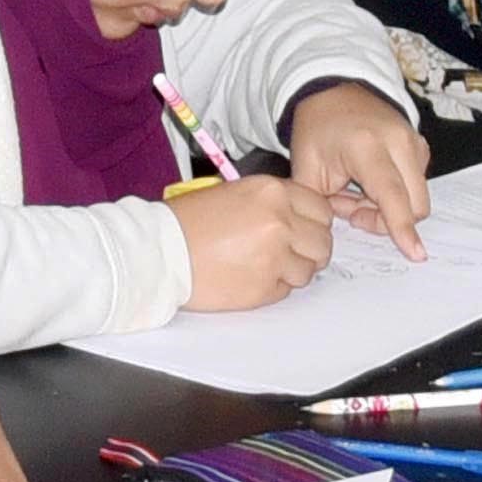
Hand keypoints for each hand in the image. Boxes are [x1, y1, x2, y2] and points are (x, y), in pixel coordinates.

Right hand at [169, 174, 338, 309]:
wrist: (159, 252)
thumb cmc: (187, 222)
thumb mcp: (233, 193)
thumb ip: (271, 203)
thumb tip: (300, 220)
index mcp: (272, 191)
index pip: (321, 209)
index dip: (314, 223)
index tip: (304, 230)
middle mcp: (280, 221)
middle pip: (322, 242)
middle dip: (309, 250)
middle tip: (288, 253)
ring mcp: (275, 256)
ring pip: (308, 270)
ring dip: (292, 271)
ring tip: (262, 266)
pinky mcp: (265, 287)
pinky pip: (286, 290)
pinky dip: (273, 287)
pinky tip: (249, 277)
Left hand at [286, 81, 433, 257]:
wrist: (333, 92)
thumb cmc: (317, 128)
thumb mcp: (307, 169)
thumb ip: (322, 207)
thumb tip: (340, 235)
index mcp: (367, 146)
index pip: (392, 194)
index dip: (402, 227)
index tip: (415, 253)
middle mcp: (398, 142)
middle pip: (413, 204)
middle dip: (384, 219)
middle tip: (349, 207)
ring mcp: (414, 142)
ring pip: (416, 198)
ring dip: (388, 208)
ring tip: (355, 192)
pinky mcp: (420, 146)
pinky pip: (416, 186)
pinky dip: (395, 194)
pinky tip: (368, 183)